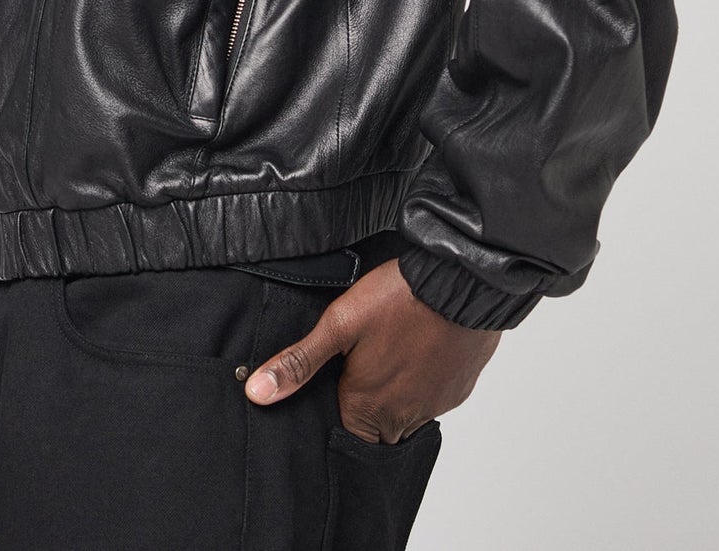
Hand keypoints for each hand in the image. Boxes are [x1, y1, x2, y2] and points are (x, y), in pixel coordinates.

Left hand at [242, 258, 500, 441]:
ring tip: (384, 357)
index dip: (332, 416)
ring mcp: (434, 405)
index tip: (329, 392)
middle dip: (364, 407)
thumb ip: (299, 362)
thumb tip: (257, 393)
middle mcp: (403, 417)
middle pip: (376, 428)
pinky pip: (433, 398)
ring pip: (406, 414)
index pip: (344, 436)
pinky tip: (414, 350)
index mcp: (368, 408)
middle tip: (356, 370)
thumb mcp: (339, 325)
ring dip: (394, 394)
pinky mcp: (457, 390)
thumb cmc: (399, 300)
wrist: (461, 283)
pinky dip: (422, 381)